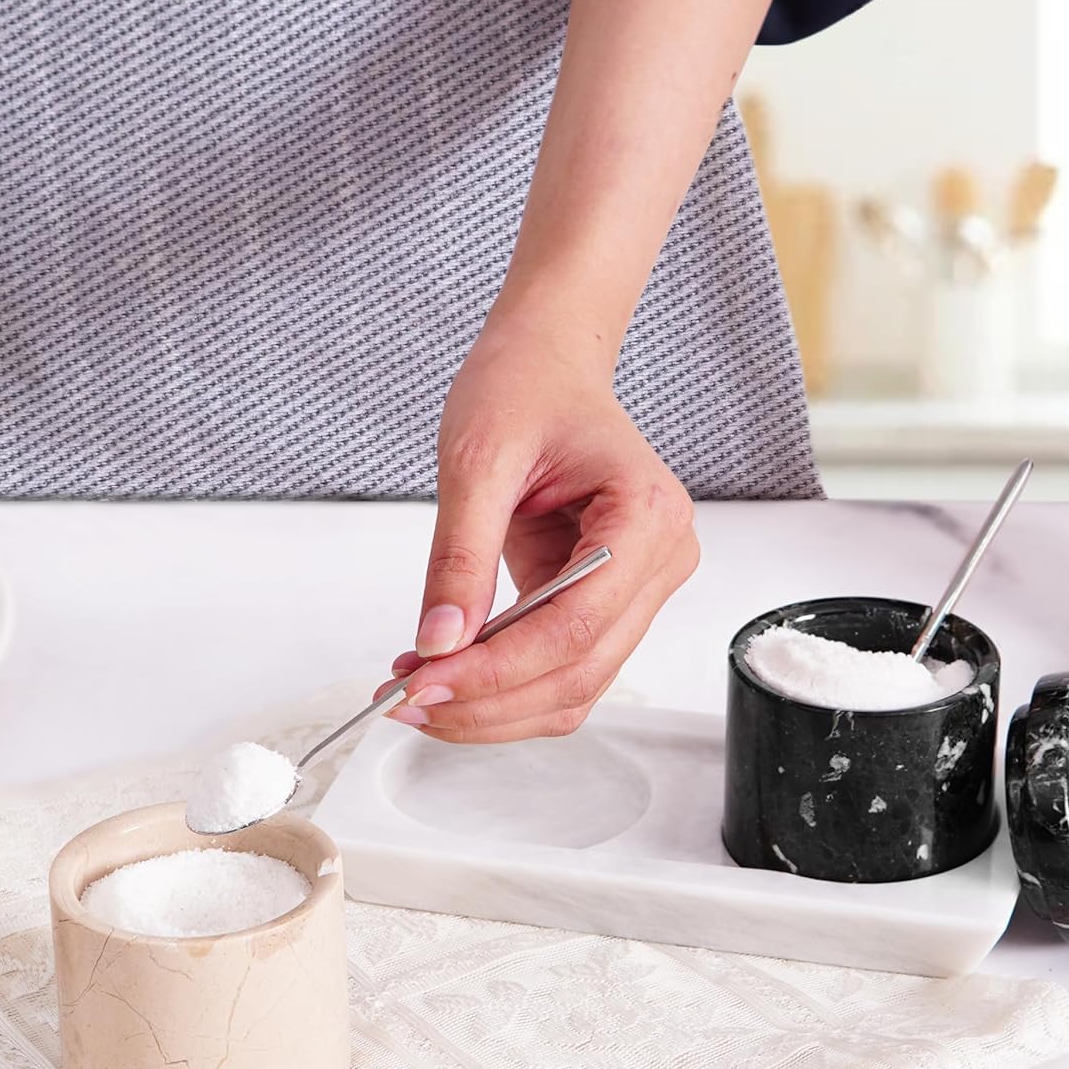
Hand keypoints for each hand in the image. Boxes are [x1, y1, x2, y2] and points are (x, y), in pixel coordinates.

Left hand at [376, 325, 698, 740]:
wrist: (544, 363)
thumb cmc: (524, 386)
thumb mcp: (476, 460)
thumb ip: (460, 556)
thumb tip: (438, 642)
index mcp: (647, 514)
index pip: (575, 626)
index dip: (498, 669)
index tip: (425, 681)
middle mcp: (662, 558)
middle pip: (580, 669)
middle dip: (489, 699)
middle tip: (407, 699)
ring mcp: (642, 584)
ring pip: (575, 684)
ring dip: (495, 705)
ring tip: (416, 690)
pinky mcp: (609, 599)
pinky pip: (563, 664)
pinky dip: (505, 683)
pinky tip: (447, 672)